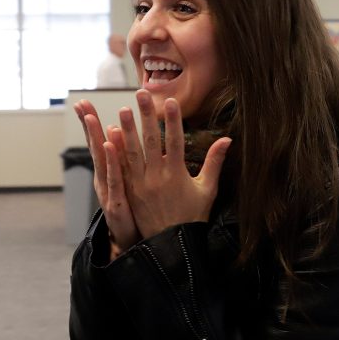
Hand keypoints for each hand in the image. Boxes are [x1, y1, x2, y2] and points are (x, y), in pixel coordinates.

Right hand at [74, 100, 140, 258]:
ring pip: (102, 160)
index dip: (92, 124)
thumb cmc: (136, 213)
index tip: (83, 103)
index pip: (100, 143)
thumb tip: (122, 135)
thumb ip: (127, 161)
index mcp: (111, 173)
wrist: (136, 246)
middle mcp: (105, 179)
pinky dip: (111, 162)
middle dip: (88, 125)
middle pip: (95, 147)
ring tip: (90, 117)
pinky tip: (107, 146)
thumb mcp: (131, 184)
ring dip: (96, 137)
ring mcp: (109, 190)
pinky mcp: (117, 203)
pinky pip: (115, 179)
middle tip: (80, 103)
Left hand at [115, 90, 231, 238]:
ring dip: (127, 129)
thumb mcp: (208, 189)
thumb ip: (214, 162)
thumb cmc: (192, 217)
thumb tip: (227, 139)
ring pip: (132, 151)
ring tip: (123, 109)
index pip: (175, 140)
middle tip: (141, 94)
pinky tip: (111, 136)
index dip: (173, 120)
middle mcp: (157, 177)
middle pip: (150, 140)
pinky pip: (122, 168)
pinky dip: (116, 152)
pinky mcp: (130, 192)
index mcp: (177, 174)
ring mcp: (141, 184)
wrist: (170, 245)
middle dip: (146, 115)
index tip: (171, 101)